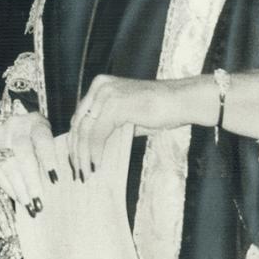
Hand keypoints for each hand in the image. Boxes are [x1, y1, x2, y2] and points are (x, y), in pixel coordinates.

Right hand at [0, 103, 54, 216]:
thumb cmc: (36, 138)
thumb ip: (50, 154)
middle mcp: (15, 125)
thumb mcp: (46, 138)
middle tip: (38, 200)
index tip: (55, 180)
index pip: (42, 140)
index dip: (48, 159)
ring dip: (19, 187)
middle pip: (23, 153)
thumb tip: (55, 185)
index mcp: (36, 122)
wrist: (11, 124)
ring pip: (8, 163)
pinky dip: (7, 185)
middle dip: (31, 180)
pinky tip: (16, 196)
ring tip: (28, 204)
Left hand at [68, 74, 196, 177]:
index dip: (75, 140)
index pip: (80, 116)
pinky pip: (98, 133)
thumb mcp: (128, 116)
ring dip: (84, 155)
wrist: (183, 100)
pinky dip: (95, 151)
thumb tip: (93, 149)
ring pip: (85, 130)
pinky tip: (97, 165)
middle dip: (76, 150)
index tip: (75, 159)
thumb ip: (110, 126)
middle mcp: (99, 87)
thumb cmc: (160, 109)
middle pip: (79, 124)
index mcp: (99, 86)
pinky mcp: (115, 105)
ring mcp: (106, 94)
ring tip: (86, 172)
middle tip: (78, 171)